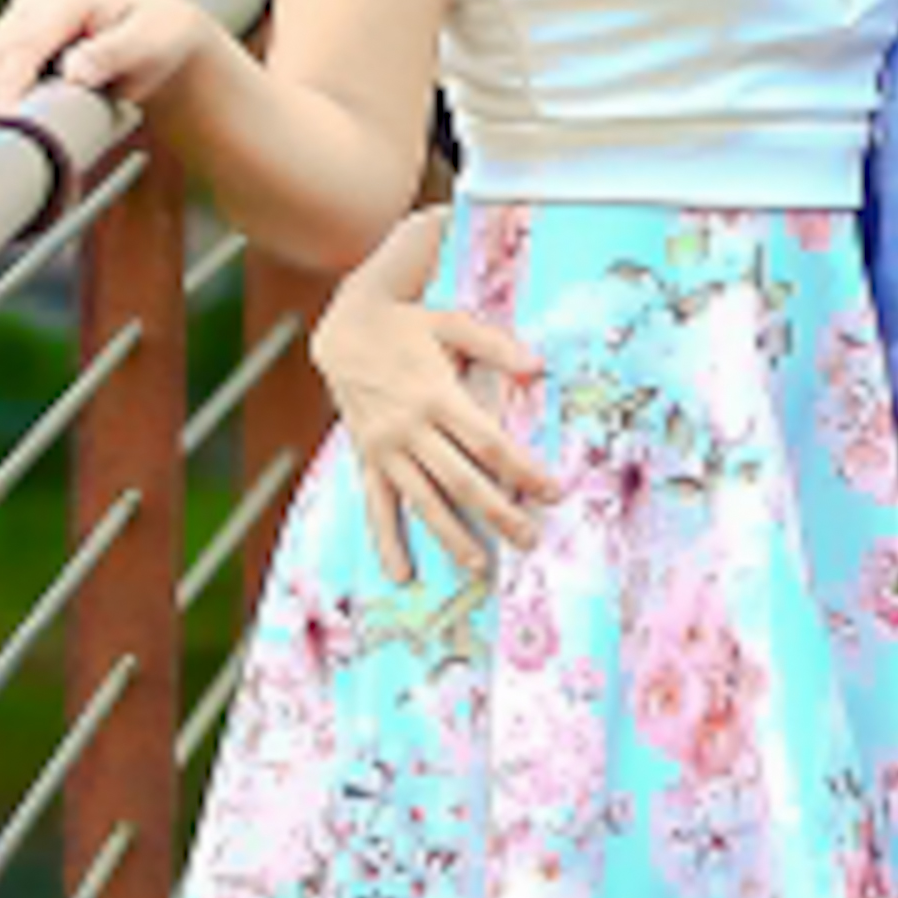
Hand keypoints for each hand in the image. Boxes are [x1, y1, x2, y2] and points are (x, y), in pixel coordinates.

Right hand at [0, 0, 222, 126]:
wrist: (157, 33)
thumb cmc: (158, 36)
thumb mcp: (151, 42)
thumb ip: (114, 54)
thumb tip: (75, 72)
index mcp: (63, 0)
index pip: (19, 50)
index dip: (9, 92)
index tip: (13, 128)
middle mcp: (30, 7)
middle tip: (14, 150)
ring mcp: (16, 25)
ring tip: (17, 141)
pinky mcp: (11, 46)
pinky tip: (16, 125)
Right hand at [323, 290, 546, 575]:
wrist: (345, 328)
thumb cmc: (409, 325)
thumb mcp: (453, 324)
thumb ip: (496, 346)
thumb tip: (538, 365)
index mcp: (436, 394)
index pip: (488, 443)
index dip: (522, 470)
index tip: (552, 492)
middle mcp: (409, 427)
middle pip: (460, 480)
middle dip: (498, 513)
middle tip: (530, 540)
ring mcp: (385, 447)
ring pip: (422, 500)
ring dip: (451, 536)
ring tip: (481, 566)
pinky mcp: (367, 458)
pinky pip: (377, 505)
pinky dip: (387, 541)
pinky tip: (402, 573)